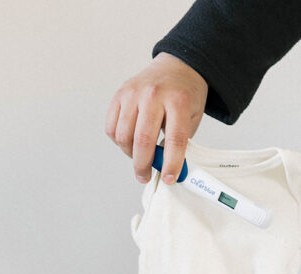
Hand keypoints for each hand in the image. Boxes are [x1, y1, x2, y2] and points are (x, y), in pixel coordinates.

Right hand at [105, 53, 207, 183]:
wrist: (177, 65)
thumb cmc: (184, 94)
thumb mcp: (192, 116)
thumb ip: (180, 142)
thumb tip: (166, 169)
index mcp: (178, 100)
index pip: (174, 139)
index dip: (171, 164)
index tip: (169, 178)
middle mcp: (154, 95)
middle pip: (142, 141)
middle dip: (142, 166)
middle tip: (145, 176)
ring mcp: (134, 94)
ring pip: (123, 137)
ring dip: (129, 154)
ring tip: (138, 155)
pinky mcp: (119, 95)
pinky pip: (111, 128)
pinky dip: (118, 141)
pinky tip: (129, 140)